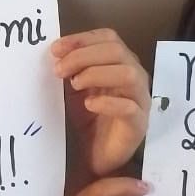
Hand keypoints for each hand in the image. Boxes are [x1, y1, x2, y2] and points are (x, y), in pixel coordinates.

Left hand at [52, 29, 148, 177]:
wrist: (94, 157)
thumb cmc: (86, 120)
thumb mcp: (72, 90)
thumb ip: (69, 69)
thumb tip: (55, 51)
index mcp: (119, 63)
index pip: (108, 38)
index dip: (81, 39)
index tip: (55, 49)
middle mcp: (134, 77)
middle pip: (117, 51)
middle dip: (83, 56)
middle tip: (59, 70)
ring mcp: (140, 101)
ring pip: (129, 74)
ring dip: (97, 74)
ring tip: (75, 85)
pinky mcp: (139, 125)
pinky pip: (130, 108)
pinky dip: (108, 103)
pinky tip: (89, 105)